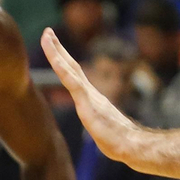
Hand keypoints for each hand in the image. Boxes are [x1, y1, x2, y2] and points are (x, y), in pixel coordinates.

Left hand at [41, 28, 142, 164]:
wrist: (133, 146)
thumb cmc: (122, 144)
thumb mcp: (105, 134)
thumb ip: (102, 129)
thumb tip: (105, 134)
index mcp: (91, 99)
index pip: (75, 76)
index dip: (63, 61)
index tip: (54, 47)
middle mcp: (90, 93)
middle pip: (71, 66)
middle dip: (58, 49)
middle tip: (47, 32)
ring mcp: (89, 96)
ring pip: (69, 69)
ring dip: (56, 52)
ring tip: (46, 36)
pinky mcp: (87, 103)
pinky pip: (72, 82)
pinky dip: (62, 68)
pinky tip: (54, 58)